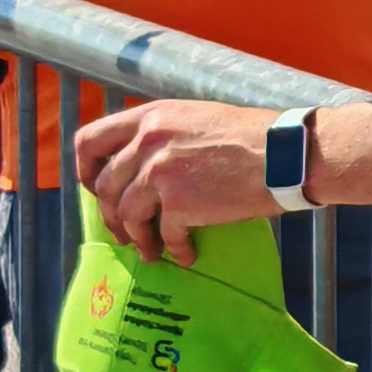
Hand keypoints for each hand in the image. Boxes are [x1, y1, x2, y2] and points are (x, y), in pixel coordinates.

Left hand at [73, 94, 281, 262]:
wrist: (286, 153)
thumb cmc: (253, 136)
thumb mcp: (197, 118)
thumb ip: (164, 135)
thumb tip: (145, 166)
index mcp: (151, 117)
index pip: (90, 140)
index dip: (85, 170)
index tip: (95, 188)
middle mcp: (148, 141)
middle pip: (104, 186)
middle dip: (110, 215)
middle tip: (123, 232)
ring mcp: (160, 172)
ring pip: (126, 214)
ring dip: (136, 238)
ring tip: (151, 251)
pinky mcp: (179, 202)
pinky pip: (163, 234)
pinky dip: (173, 249)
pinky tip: (186, 254)